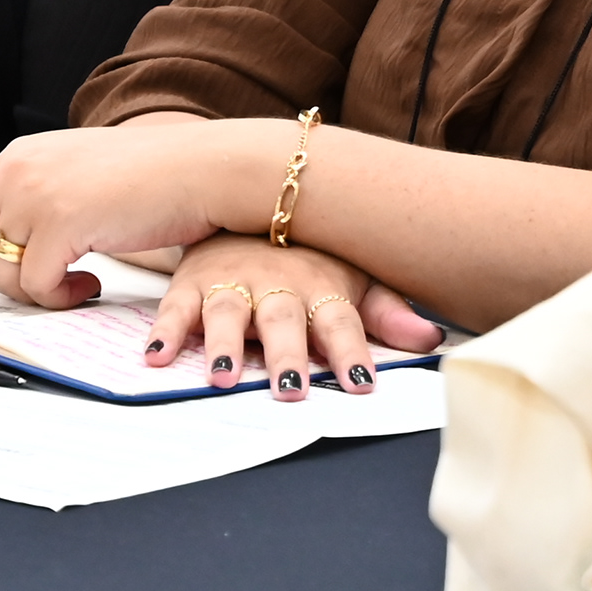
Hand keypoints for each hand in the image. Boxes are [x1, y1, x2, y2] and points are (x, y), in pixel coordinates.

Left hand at [0, 117, 288, 307]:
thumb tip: (4, 245)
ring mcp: (36, 194)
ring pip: (1, 273)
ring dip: (36, 292)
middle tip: (53, 284)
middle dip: (9, 280)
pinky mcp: (61, 222)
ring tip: (77, 282)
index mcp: (18, 156)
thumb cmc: (152, 178)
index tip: (34, 270)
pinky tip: (93, 283)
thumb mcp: (77, 173)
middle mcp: (17, 169)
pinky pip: (36, 286)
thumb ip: (38, 196)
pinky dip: (61, 297)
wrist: (202, 169)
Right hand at [144, 234, 440, 399]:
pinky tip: (157, 358)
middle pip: (284, 319)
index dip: (351, 351)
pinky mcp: (191, 283)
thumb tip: (433, 340)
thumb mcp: (352, 277)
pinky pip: (175, 309)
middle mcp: (277, 283)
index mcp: (321, 284)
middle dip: (286, 352)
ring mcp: (231, 282)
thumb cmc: (307, 257)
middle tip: (289, 389)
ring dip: (226, 344)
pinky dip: (166, 333)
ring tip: (223, 377)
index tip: (361, 384)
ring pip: (229, 313)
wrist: (245, 201)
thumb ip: (388, 312)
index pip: (340, 320)